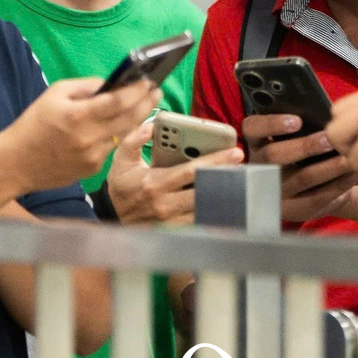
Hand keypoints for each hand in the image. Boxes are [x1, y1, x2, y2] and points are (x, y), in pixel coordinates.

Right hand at [15, 77, 159, 188]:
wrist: (15, 163)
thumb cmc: (33, 124)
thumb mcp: (54, 94)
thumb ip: (85, 86)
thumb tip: (111, 84)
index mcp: (78, 116)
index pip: (118, 101)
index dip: (137, 91)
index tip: (149, 81)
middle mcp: (89, 138)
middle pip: (129, 118)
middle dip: (146, 103)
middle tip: (157, 91)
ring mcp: (93, 157)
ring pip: (124, 135)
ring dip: (137, 119)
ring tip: (146, 104)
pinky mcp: (93, 170)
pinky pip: (112, 148)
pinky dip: (117, 135)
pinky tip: (120, 125)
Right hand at [105, 120, 242, 225]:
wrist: (113, 218)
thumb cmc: (121, 185)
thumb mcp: (120, 160)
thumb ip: (133, 140)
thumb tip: (150, 126)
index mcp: (154, 184)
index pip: (191, 171)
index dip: (215, 160)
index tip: (235, 152)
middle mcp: (165, 204)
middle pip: (205, 189)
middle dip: (227, 176)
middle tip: (244, 165)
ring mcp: (172, 220)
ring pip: (206, 207)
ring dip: (224, 193)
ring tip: (240, 180)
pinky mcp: (176, 230)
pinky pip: (201, 220)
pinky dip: (215, 209)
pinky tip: (226, 198)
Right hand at [244, 113, 357, 222]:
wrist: (311, 188)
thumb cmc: (303, 151)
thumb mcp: (293, 139)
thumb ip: (301, 127)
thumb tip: (322, 117)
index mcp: (257, 142)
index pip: (252, 129)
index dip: (272, 124)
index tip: (297, 120)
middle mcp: (259, 167)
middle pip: (274, 156)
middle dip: (305, 147)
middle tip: (330, 139)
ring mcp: (275, 191)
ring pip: (300, 178)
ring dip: (328, 167)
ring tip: (348, 158)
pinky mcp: (293, 209)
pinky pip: (315, 198)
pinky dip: (338, 185)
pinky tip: (353, 175)